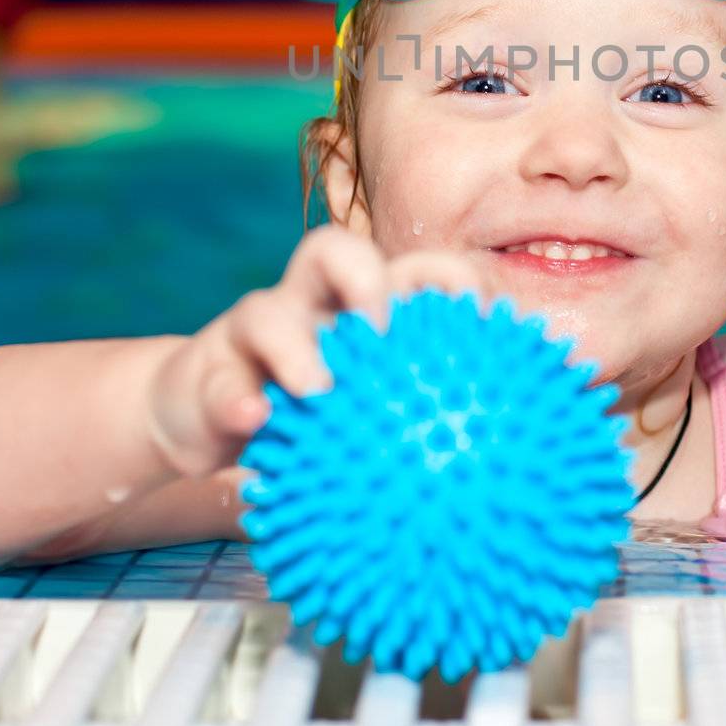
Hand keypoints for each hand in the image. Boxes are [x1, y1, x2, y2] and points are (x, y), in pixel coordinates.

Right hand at [145, 225, 492, 476]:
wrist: (202, 420)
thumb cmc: (315, 418)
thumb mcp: (371, 415)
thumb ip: (431, 424)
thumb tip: (522, 473)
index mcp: (361, 309)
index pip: (410, 270)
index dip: (450, 277)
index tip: (486, 318)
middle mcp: (308, 306)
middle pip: (331, 252)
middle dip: (364, 277)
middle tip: (386, 326)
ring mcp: (255, 334)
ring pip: (265, 310)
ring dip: (294, 344)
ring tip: (319, 385)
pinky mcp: (207, 373)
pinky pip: (220, 382)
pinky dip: (237, 398)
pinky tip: (255, 420)